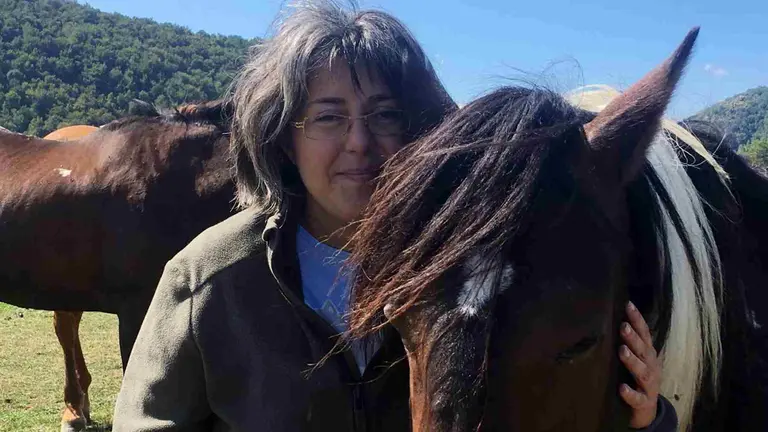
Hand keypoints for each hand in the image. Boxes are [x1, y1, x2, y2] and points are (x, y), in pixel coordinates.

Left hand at [619, 301, 661, 428]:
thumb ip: (627, 342)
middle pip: (644, 350)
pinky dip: (630, 393)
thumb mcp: (636, 358)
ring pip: (642, 373)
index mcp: (648, 354)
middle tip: (622, 326)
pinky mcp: (644, 402)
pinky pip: (637, 398)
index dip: (637, 320)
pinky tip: (622, 388)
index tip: (628, 305)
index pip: (644, 334)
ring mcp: (649, 385)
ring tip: (622, 351)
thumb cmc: (637, 378)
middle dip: (634, 338)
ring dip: (633, 361)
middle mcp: (651, 367)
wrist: (647, 409)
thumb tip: (611, 319)